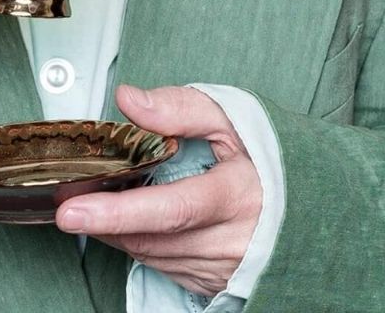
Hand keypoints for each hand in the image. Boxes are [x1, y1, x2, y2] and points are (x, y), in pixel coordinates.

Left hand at [54, 84, 261, 299]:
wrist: (312, 207)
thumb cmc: (269, 158)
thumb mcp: (233, 119)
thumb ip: (180, 109)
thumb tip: (129, 101)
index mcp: (239, 195)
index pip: (171, 209)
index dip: (119, 212)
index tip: (73, 211)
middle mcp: (231, 241)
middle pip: (149, 237)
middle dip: (105, 219)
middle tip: (72, 198)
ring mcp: (222, 268)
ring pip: (149, 254)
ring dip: (122, 229)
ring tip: (114, 197)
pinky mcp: (213, 282)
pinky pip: (162, 265)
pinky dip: (144, 240)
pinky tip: (143, 217)